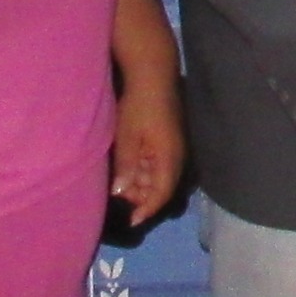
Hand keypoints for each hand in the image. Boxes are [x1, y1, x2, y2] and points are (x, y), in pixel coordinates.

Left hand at [111, 84, 184, 229]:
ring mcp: (174, 147)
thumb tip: (122, 194)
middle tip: (119, 198)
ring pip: (159, 175)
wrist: (152, 75)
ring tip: (120, 184)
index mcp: (169, 159)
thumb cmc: (138, 106)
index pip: (162, 194)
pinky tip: (128, 167)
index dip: (147, 210)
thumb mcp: (128, 138)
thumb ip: (127, 168)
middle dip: (142, 197)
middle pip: (162, 187)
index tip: (132, 221)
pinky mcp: (168, 139)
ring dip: (141, 183)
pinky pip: (158, 163)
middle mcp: (176, 156)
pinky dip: (143, 170)